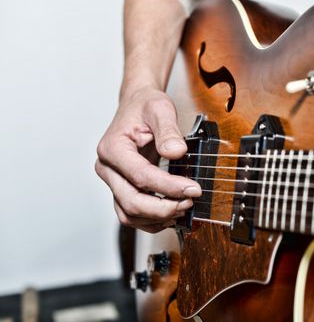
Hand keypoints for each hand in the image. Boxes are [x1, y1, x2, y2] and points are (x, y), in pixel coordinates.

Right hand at [95, 88, 200, 232]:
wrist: (136, 106)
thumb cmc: (145, 106)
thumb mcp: (160, 109)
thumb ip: (168, 130)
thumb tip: (176, 152)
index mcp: (112, 148)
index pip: (140, 176)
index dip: (169, 187)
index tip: (193, 189)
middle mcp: (107, 168)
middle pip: (131, 202)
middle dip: (163, 208)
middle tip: (190, 202)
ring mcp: (112, 181)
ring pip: (129, 214)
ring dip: (157, 217)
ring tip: (183, 207)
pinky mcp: (120, 189)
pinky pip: (132, 214)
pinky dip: (152, 220)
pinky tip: (172, 212)